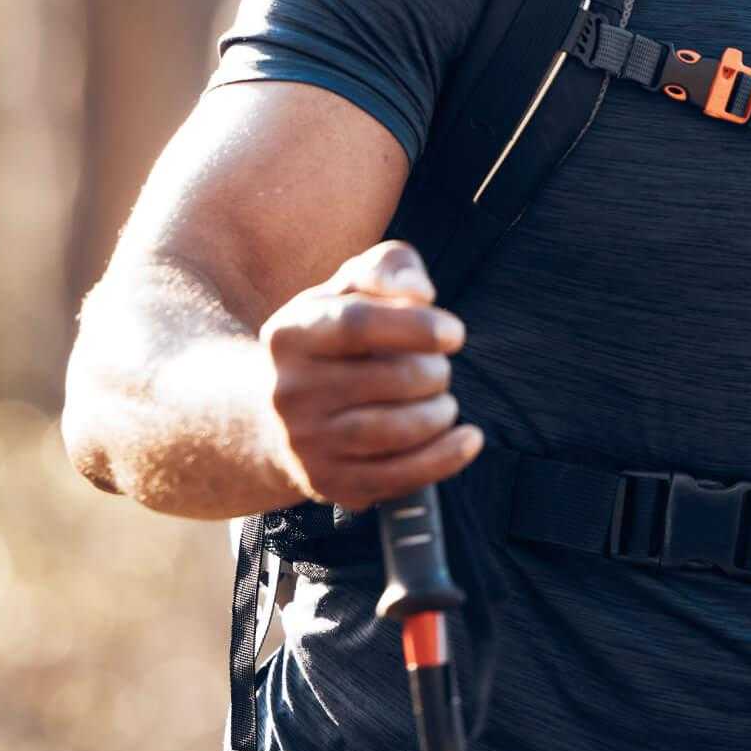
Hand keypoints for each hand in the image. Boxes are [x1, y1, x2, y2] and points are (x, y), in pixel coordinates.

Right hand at [260, 239, 483, 510]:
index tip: (455, 333)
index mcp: (289, 333)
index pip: (358, 325)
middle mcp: (288, 391)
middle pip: (386, 379)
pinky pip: (395, 478)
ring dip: (438, 414)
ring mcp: (304, 443)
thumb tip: (418, 292)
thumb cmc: (336, 335)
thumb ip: (388, 267)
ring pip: (391, 432)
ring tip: (444, 401)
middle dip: (433, 372)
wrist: (281, 411)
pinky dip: (444, 459)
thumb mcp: (351, 286)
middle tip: (439, 369)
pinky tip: (469, 439)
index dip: (417, 326)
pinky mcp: (327, 482)